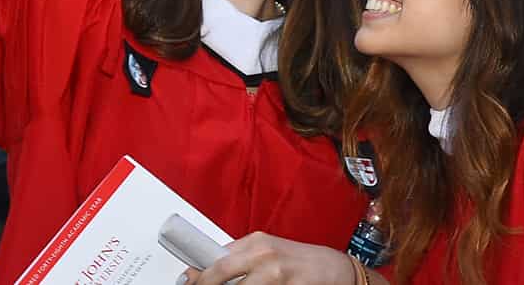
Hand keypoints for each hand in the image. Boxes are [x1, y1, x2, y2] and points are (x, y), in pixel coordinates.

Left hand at [182, 233, 358, 284]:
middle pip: (219, 272)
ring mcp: (273, 273)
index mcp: (255, 242)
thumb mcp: (270, 252)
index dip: (199, 276)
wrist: (335, 270)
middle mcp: (262, 254)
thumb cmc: (301, 261)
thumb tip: (211, 268)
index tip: (187, 281)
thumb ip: (243, 258)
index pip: (217, 258)